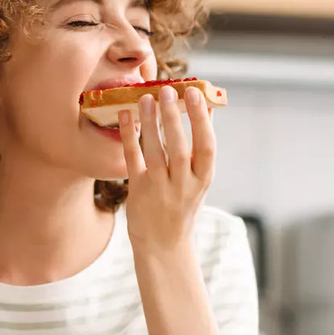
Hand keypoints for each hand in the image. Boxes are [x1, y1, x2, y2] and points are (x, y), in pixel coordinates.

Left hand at [118, 84, 215, 254]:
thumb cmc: (182, 203)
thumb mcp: (199, 178)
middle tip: (166, 90)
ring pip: (155, 152)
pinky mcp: (138, 191)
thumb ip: (202, 145)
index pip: (207, 146)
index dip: (202, 119)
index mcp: (203, 179)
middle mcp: (184, 185)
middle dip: (173, 118)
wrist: (164, 244)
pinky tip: (124, 116)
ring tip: (146, 98)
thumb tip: (209, 106)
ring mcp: (160, 189)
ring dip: (150, 123)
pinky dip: (128, 137)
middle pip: (179, 148)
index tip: (195, 93)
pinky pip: (132, 160)